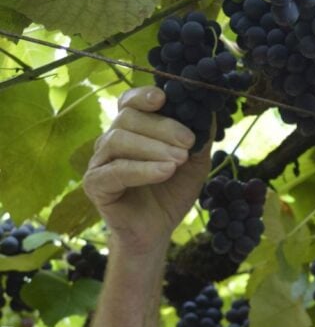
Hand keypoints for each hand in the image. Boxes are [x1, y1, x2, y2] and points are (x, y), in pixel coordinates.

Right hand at [84, 87, 210, 254]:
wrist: (157, 231)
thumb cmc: (171, 193)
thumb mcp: (194, 164)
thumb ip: (199, 139)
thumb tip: (208, 111)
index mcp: (131, 129)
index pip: (129, 102)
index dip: (144, 95)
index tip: (164, 98)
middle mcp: (111, 141)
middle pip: (128, 118)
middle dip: (162, 127)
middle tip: (188, 142)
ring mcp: (99, 162)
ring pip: (119, 140)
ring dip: (153, 147)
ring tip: (179, 160)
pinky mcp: (95, 184)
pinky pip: (116, 170)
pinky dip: (143, 169)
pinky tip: (165, 172)